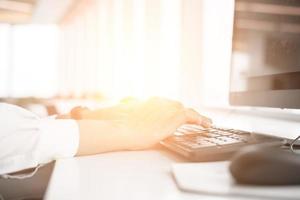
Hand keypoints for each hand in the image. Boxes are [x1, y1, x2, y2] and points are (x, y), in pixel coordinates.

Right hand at [76, 97, 211, 154]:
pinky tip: (208, 124)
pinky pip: (191, 116)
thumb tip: (72, 111)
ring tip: (201, 121)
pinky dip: (200, 119)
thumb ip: (82, 113)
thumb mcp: (90, 117)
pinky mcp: (172, 117)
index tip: (161, 112)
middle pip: (168, 103)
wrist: (115, 129)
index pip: (152, 103)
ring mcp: (163, 108)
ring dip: (190, 114)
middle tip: (181, 117)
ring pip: (181, 108)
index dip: (159, 108)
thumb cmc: (103, 125)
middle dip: (175, 110)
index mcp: (137, 103)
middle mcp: (151, 102)